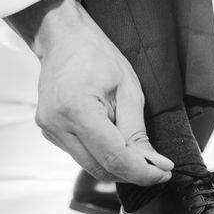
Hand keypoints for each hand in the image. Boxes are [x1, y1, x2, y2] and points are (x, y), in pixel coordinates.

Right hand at [6, 0, 172, 184]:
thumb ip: (138, 132)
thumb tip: (155, 165)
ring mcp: (49, 130)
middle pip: (101, 168)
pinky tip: (115, 141)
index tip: (164, 174)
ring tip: (139, 153)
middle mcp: (57, 125)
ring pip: (91, 166)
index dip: (142, 172)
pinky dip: (102, 156)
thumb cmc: (97, 56)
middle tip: (158, 168)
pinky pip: (82, 156)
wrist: (63, 39)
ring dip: (118, 166)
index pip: (114, 157)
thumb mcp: (129, 90)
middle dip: (133, 173)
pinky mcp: (49, 133)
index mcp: (77, 110)